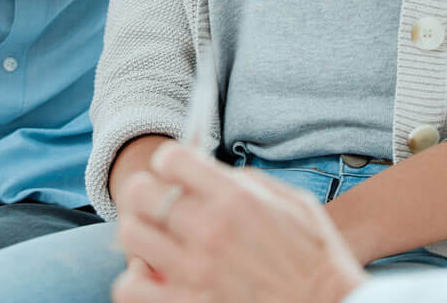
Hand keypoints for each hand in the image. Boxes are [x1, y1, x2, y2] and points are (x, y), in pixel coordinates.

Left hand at [112, 143, 367, 302]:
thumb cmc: (316, 259)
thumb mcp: (294, 203)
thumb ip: (248, 182)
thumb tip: (213, 173)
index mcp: (235, 199)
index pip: (171, 159)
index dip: (171, 162)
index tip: (177, 173)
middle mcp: (209, 231)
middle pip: (141, 193)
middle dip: (148, 192)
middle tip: (160, 202)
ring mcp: (194, 273)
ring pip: (130, 236)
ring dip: (140, 233)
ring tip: (157, 239)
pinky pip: (131, 288)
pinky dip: (135, 280)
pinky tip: (154, 276)